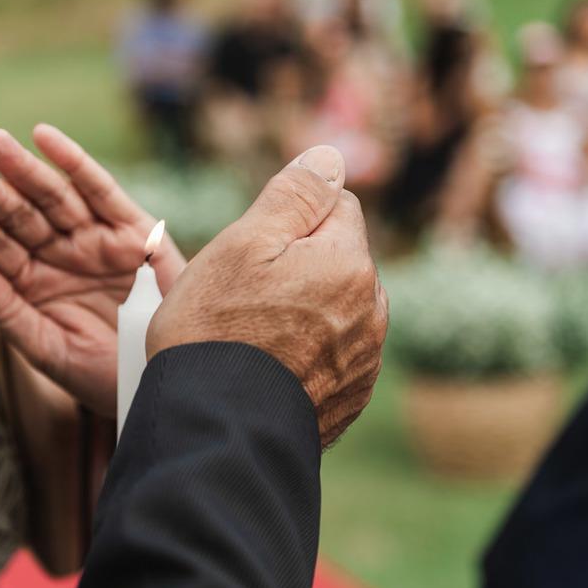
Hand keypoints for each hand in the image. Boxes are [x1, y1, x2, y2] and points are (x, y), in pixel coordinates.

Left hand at [0, 124, 186, 417]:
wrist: (165, 383)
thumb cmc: (103, 376)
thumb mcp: (47, 351)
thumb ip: (5, 311)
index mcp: (34, 283)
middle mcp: (62, 255)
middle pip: (22, 216)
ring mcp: (96, 239)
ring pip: (55, 196)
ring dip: (24, 169)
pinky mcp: (134, 230)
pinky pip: (100, 189)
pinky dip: (74, 162)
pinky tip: (45, 138)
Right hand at [148, 145, 387, 447]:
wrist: (215, 430)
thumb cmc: (216, 331)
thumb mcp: (242, 243)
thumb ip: (294, 194)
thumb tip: (331, 157)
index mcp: (351, 265)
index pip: (335, 207)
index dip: (288, 222)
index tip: (252, 252)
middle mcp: (372, 313)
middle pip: (336, 261)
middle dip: (298, 267)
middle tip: (241, 299)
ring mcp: (363, 363)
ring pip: (333, 310)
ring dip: (301, 312)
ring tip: (248, 339)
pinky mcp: (348, 402)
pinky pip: (328, 357)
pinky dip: (302, 356)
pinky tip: (263, 370)